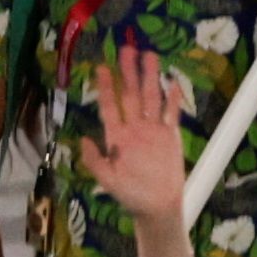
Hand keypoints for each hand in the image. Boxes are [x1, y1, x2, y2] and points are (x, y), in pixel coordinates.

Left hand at [84, 44, 191, 225]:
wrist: (156, 206)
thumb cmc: (130, 195)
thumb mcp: (108, 180)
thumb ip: (96, 161)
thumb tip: (84, 139)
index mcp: (117, 137)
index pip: (110, 106)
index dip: (106, 88)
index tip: (101, 68)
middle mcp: (134, 128)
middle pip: (132, 95)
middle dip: (129, 73)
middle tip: (126, 49)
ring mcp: (153, 130)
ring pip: (151, 98)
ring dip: (150, 78)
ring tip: (149, 56)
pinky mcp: (170, 136)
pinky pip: (171, 114)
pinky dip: (172, 99)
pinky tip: (172, 82)